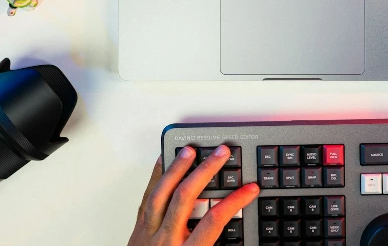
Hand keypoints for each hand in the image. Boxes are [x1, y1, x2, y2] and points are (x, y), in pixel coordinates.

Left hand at [128, 145, 259, 245]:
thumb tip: (232, 228)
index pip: (213, 222)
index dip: (234, 202)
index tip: (249, 189)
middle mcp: (164, 240)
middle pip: (185, 197)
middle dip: (205, 171)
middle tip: (222, 154)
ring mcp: (147, 233)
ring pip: (161, 193)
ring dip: (177, 168)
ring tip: (191, 150)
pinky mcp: (137, 230)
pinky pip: (146, 198)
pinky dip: (156, 178)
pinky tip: (163, 163)